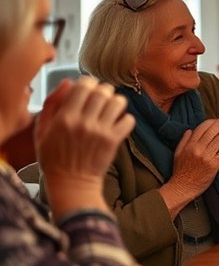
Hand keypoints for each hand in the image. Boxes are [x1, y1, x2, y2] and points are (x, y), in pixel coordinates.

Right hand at [36, 77, 135, 218]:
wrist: (71, 183)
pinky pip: (128, 119)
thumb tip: (67, 82)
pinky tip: (117, 123)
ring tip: (110, 108)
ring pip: (118, 102)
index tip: (87, 88)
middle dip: (103, 90)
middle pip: (102, 91)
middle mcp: (83, 123)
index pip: (83, 86)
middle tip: (101, 97)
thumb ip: (52, 104)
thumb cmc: (54, 157)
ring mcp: (100, 132)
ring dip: (116, 102)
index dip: (87, 83)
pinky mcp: (114, 141)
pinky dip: (125, 118)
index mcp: (64, 118)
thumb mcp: (42, 130)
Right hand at [166, 116, 218, 202]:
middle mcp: (198, 150)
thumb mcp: (178, 154)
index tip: (215, 120)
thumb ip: (184, 141)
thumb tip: (190, 130)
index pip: (201, 128)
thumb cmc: (180, 172)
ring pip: (218, 141)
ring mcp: (206, 157)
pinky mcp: (214, 165)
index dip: (210, 122)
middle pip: (211, 132)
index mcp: (189, 146)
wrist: (182, 188)